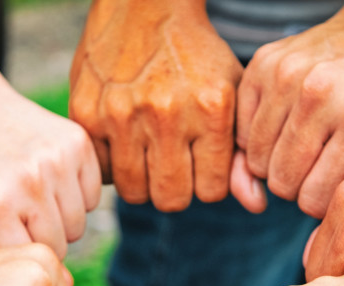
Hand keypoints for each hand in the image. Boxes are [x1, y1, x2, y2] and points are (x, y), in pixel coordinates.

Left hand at [0, 80, 100, 257]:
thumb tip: (59, 284)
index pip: (30, 258)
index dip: (18, 251)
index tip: (3, 233)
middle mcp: (31, 179)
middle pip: (59, 244)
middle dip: (40, 238)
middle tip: (17, 215)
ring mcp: (58, 158)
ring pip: (79, 224)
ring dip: (59, 219)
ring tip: (31, 197)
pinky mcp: (78, 142)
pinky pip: (92, 196)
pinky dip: (75, 196)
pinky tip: (49, 179)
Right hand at [69, 0, 264, 212]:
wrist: (144, 7)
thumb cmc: (196, 58)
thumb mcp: (231, 96)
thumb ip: (243, 155)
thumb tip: (257, 206)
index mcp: (210, 108)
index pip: (212, 191)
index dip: (208, 183)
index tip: (203, 163)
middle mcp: (166, 112)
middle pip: (172, 199)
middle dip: (176, 189)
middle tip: (174, 163)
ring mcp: (122, 113)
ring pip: (135, 192)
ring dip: (144, 182)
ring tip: (149, 153)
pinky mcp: (87, 113)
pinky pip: (102, 172)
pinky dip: (113, 166)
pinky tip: (124, 143)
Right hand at [236, 12, 343, 217]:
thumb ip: (341, 193)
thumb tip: (257, 203)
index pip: (313, 201)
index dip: (323, 199)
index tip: (337, 179)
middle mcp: (322, 94)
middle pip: (281, 182)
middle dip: (297, 184)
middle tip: (319, 163)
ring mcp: (289, 74)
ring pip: (257, 159)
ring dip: (276, 163)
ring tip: (303, 147)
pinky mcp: (264, 62)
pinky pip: (242, 130)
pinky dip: (259, 138)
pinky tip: (285, 127)